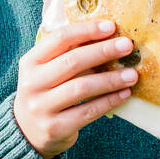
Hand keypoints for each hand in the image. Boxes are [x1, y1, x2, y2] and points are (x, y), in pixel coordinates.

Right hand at [14, 19, 138, 158]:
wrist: (27, 132)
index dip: (86, 30)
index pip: (59, 39)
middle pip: (72, 62)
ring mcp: (41, 107)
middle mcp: (32, 83)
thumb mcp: (47, 71)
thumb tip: (108, 36)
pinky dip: (108, 101)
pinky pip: (88, 111)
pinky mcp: (55, 128)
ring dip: (110, 79)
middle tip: (126, 46)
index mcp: (30, 62)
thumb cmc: (46, 92)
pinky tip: (124, 94)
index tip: (111, 26)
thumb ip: (68, 54)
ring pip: (81, 88)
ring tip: (132, 74)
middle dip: (103, 52)